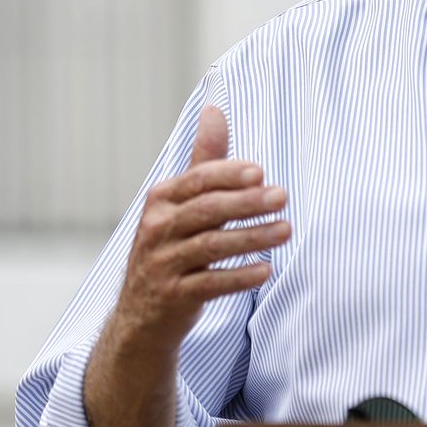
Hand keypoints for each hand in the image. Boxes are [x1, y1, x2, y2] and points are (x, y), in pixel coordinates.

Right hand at [109, 106, 289, 353]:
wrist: (140, 316)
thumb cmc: (170, 249)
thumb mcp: (180, 204)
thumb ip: (203, 161)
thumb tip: (214, 110)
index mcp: (161, 200)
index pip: (197, 180)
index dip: (228, 174)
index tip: (261, 172)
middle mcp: (157, 229)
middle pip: (206, 210)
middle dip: (246, 202)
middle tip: (283, 196)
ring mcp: (162, 264)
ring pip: (211, 246)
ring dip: (252, 237)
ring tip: (286, 231)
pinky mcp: (173, 297)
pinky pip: (209, 284)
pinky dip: (238, 277)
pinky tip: (266, 270)